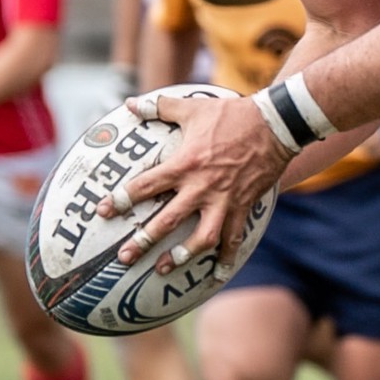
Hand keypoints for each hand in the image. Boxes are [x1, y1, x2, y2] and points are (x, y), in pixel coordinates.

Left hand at [102, 90, 291, 271]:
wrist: (275, 125)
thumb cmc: (232, 115)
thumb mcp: (193, 107)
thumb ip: (159, 107)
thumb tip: (130, 104)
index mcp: (185, 164)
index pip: (146, 185)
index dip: (121, 199)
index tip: (103, 211)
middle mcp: (202, 187)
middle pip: (167, 220)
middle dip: (143, 240)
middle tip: (125, 257)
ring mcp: (224, 201)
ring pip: (201, 238)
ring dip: (182, 256)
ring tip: (164, 268)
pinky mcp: (244, 207)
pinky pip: (234, 239)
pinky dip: (226, 260)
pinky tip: (217, 275)